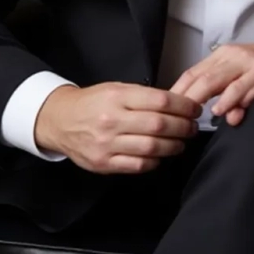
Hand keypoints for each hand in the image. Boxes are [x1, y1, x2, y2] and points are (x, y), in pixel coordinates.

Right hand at [34, 83, 201, 173]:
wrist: (60, 120)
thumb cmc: (91, 102)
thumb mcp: (115, 88)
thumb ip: (143, 96)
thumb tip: (175, 103)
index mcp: (117, 97)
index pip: (160, 100)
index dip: (183, 106)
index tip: (194, 108)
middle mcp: (112, 120)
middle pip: (159, 125)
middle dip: (183, 126)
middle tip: (192, 127)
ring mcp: (107, 144)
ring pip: (151, 147)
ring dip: (173, 145)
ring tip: (181, 142)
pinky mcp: (104, 163)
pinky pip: (137, 165)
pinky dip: (154, 161)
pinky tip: (160, 155)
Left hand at [169, 35, 253, 126]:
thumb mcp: (245, 76)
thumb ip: (230, 94)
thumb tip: (219, 116)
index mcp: (224, 56)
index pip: (192, 73)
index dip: (176, 91)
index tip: (164, 110)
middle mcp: (232, 56)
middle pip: (199, 77)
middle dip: (182, 98)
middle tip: (171, 118)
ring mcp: (249, 62)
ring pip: (217, 79)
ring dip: (201, 98)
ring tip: (191, 116)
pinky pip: (244, 85)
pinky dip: (232, 98)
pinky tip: (224, 111)